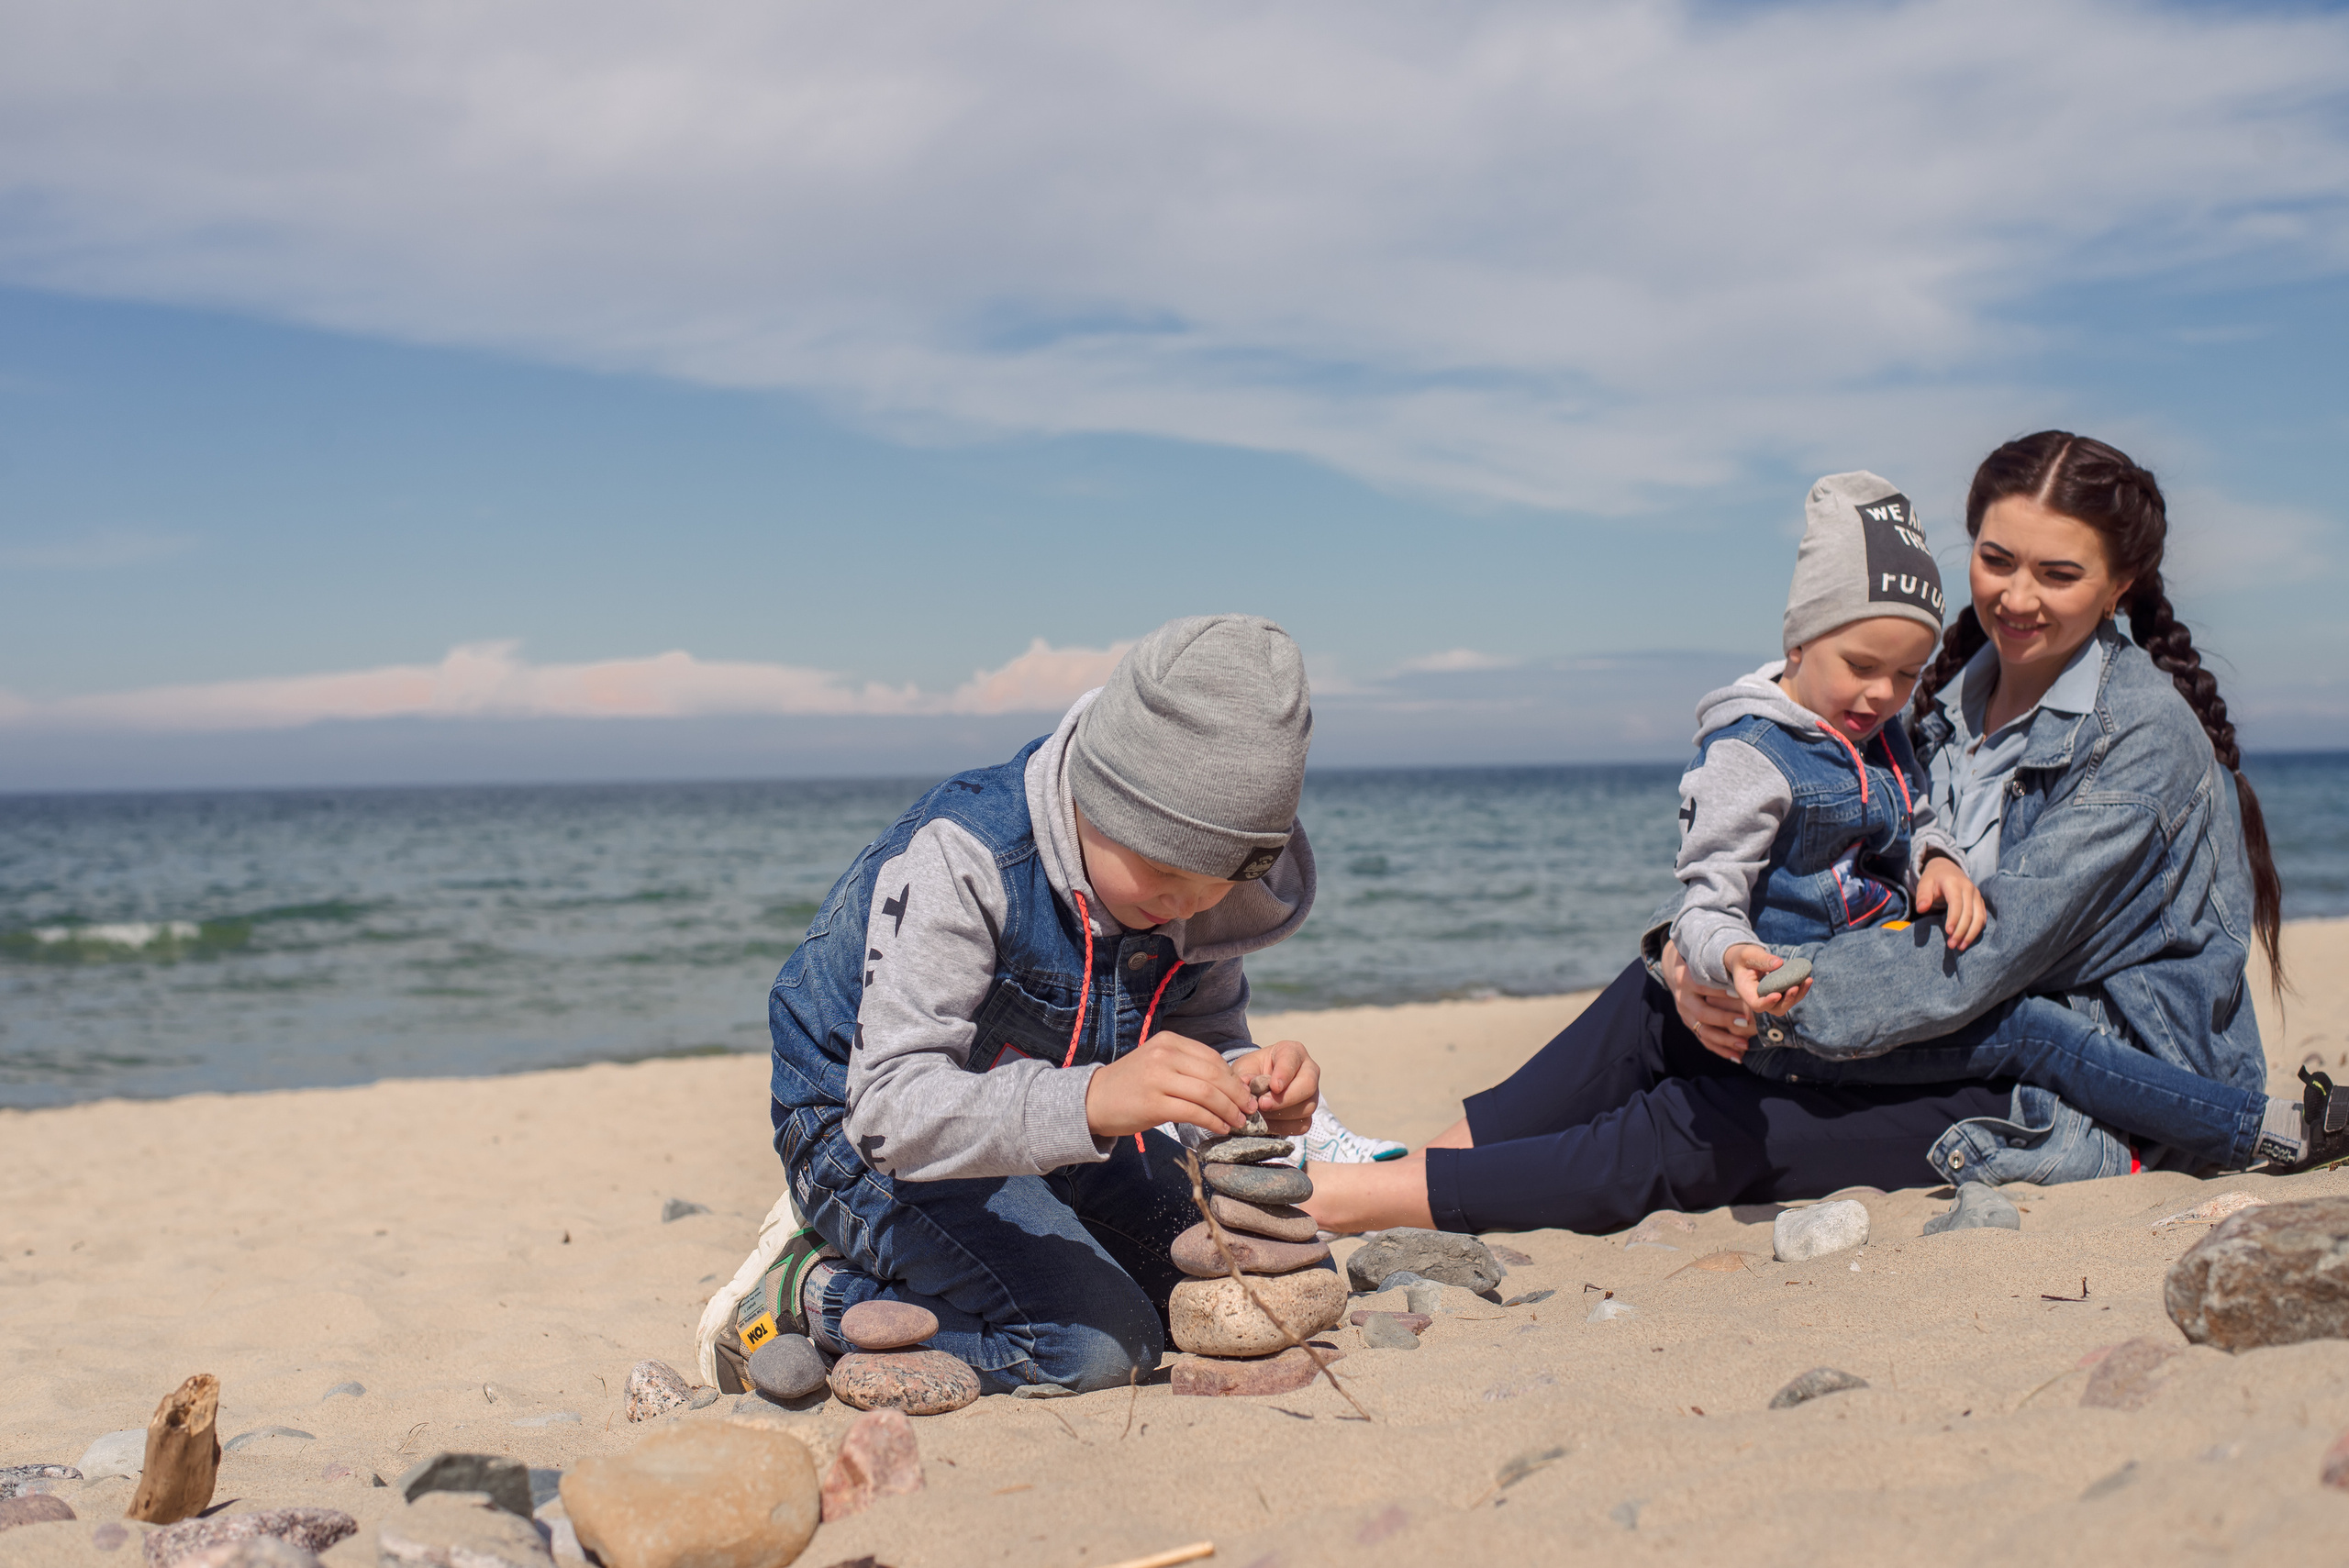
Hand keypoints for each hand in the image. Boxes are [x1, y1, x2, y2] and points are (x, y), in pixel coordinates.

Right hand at [1084, 1030, 1253, 1139]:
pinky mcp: (1153, 1104)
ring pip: (1207, 1094)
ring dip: (1229, 1110)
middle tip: (1250, 1111)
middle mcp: (1164, 1055)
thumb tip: (1231, 1085)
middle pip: (1214, 1075)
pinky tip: (1220, 1128)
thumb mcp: (1159, 1064)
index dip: (1233, 1079)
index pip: (1212, 1058)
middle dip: (1237, 1095)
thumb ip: (1189, 1068)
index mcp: (1168, 1042)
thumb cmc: (1131, 1085)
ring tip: (1238, 1122)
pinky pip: (1193, 1112)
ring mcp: (1157, 1078)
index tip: (1245, 1094)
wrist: (1092, 1100)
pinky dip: (1213, 1121)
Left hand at [1225, 1040, 1319, 1135]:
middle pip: (1308, 1085)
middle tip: (1262, 1104)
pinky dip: (1283, 1127)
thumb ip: (1245, 1076)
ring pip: (1306, 1107)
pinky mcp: (1308, 1115)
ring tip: (1260, 1113)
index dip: (1284, 1074)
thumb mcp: (1245, 1068)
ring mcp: (1311, 1094)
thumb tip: (1247, 1086)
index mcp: (1293, 1052)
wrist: (1256, 1088)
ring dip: (1281, 1114)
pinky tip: (1267, 1122)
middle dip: (1285, 1098)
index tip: (1273, 1086)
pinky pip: (1302, 1125)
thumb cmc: (1253, 1072)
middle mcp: (1309, 1071)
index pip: (1293, 1060)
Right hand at [1660, 942, 1754, 1062]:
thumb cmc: (1705, 966)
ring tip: (1744, 1045)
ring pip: (1703, 1031)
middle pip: (1702, 1012)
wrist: (1680, 974)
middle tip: (1745, 1021)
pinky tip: (1738, 1057)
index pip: (1703, 987)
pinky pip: (1705, 1041)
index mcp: (1687, 980)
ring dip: (1724, 1039)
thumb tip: (1774, 964)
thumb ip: (1736, 965)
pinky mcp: (1691, 1025)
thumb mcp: (1716, 962)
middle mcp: (1683, 999)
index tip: (1740, 996)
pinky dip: (1721, 1049)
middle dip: (1724, 1018)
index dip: (1721, 992)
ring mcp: (1685, 1015)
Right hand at [1722, 942, 1809, 1018]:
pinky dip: (1801, 989)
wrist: (1746, 960)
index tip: (1778, 994)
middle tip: (1795, 987)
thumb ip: (1761, 959)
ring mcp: (1770, 997)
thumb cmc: (1744, 957)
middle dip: (1787, 1001)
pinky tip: (1808, 978)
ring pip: (1786, 1004)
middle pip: (1775, 1009)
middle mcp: (1759, 998)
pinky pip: (1792, 996)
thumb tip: (1780, 963)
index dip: (1767, 1002)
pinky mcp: (1780, 993)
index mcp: (1746, 991)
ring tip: (1807, 980)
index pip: (1756, 1004)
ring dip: (1798, 995)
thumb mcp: (1748, 954)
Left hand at [1916, 856, 1986, 950]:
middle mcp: (1969, 889)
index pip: (1956, 903)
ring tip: (1960, 947)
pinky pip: (1982, 918)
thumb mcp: (1924, 883)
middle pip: (1969, 913)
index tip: (1948, 932)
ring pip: (1979, 917)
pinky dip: (1976, 930)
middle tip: (1952, 945)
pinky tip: (1968, 941)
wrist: (1947, 869)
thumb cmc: (1933, 879)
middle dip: (1961, 931)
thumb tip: (1921, 909)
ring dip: (1971, 934)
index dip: (1953, 918)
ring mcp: (1977, 895)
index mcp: (1954, 883)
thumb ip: (1922, 895)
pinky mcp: (1980, 902)